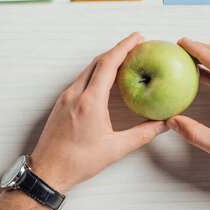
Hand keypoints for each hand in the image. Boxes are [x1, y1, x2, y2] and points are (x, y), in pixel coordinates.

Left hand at [30, 33, 167, 192]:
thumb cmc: (77, 162)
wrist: (47, 171)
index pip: (108, 64)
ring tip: (124, 60)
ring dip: (106, 61)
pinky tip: (105, 79)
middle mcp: (75, 94)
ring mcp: (65, 97)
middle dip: (118, 50)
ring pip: (88, 70)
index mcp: (90, 102)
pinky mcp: (61, 103)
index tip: (138, 38)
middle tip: (136, 45)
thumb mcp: (115, 149)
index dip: (124, 47)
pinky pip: (81, 80)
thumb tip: (162, 125)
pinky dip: (95, 73)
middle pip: (98, 61)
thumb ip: (142, 134)